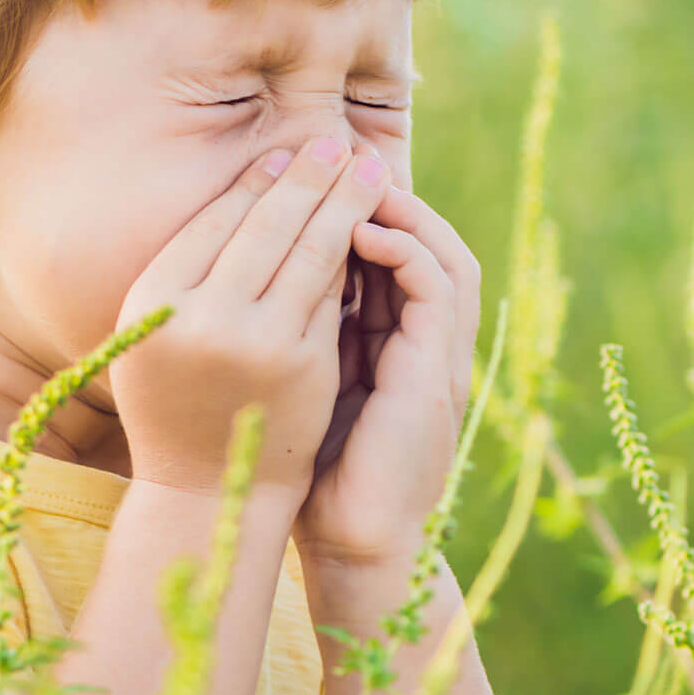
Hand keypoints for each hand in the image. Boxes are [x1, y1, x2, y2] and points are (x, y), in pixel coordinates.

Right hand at [111, 137, 389, 500]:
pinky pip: (331, 294)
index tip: (283, 153)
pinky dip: (352, 254)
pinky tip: (368, 225)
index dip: (255, 183)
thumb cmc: (174, 400)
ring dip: (342, 202)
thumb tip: (250, 190)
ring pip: (309, 251)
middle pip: (265, 225)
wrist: (204, 491)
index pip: (214, 222)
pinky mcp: (303, 365)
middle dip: (307, 176)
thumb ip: (186, 273)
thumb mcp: (152, 333)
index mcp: (151, 300)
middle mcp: (200, 316)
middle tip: (335, 141)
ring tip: (365, 168)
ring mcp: (256, 341)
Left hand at [292, 180, 481, 568]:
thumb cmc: (312, 464)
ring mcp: (439, 357)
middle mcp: (425, 342)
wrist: (349, 541)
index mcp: (396, 340)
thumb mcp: (302, 378)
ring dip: (401, 211)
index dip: (359, 207)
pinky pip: (438, 291)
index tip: (310, 172)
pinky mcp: (438, 375)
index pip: (392, 250)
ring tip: (351, 179)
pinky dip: (405, 252)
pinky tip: (358, 232)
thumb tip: (250, 268)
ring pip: (443, 254)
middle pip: (426, 240)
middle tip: (336, 153)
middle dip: (383, 193)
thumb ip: (299, 327)